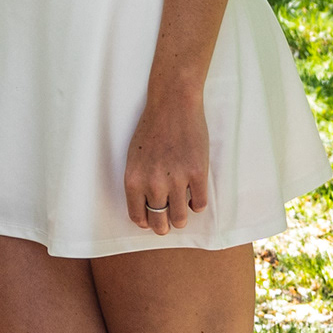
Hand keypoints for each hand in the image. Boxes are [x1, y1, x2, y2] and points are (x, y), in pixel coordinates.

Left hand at [124, 89, 209, 234]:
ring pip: (181, 218)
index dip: (145, 222)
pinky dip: (197, 204)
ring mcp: (177, 179)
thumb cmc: (151, 129)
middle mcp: (153, 183)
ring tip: (181, 212)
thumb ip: (139, 181)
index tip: (150, 222)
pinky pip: (199, 204)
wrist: (172, 105)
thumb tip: (146, 206)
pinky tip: (194, 195)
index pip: (137, 215)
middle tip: (168, 224)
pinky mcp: (198, 174)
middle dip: (164, 227)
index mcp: (134, 179)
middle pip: (160, 222)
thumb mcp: (135, 156)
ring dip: (181, 219)